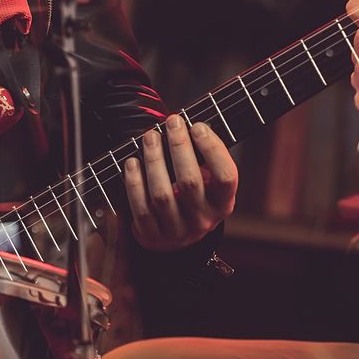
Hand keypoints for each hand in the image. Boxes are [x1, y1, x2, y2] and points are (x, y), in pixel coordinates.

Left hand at [124, 114, 237, 250]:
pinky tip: (132, 162)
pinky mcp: (153, 236)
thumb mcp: (210, 181)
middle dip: (179, 146)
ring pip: (163, 195)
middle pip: (190, 181)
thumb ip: (205, 158)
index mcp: (223, 203)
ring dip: (154, 160)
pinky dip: (135, 183)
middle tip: (172, 122)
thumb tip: (187, 125)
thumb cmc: (194, 195)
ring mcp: (178, 231)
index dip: (212, 149)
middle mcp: (203, 220)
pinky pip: (141, 208)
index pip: (226, 176)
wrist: (177, 234)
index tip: (198, 126)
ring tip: (150, 137)